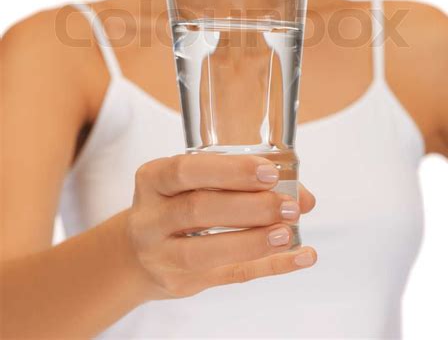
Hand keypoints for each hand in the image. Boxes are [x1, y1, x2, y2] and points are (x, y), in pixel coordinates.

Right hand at [126, 154, 316, 299]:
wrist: (137, 252)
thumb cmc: (175, 204)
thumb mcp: (194, 182)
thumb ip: (242, 181)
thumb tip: (303, 197)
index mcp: (153, 180)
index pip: (186, 171)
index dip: (230, 171)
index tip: (268, 173)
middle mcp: (151, 218)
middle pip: (198, 210)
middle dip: (249, 207)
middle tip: (287, 205)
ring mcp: (163, 255)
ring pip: (206, 251)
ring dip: (254, 241)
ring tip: (288, 232)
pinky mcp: (183, 283)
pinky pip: (230, 277)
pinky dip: (270, 267)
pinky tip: (300, 257)